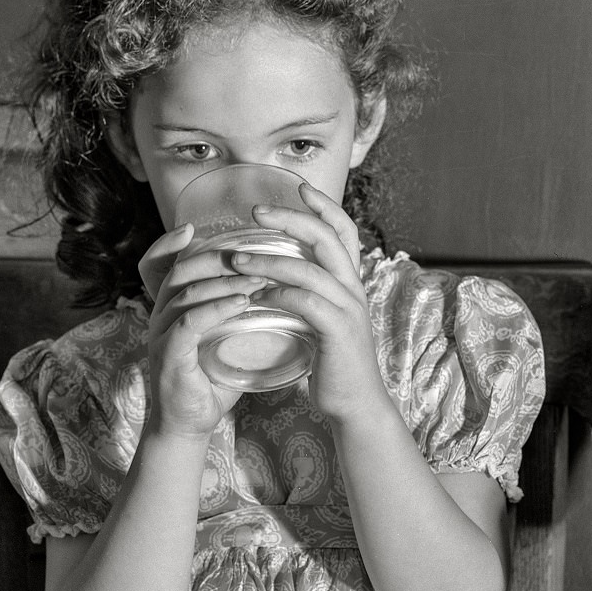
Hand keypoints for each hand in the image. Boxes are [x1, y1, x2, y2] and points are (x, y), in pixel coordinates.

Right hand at [139, 226, 267, 440]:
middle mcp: (160, 314)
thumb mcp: (225, 337)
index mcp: (170, 306)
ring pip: (187, 293)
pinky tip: (243, 304)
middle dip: (217, 257)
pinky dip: (217, 309)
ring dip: (225, 281)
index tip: (195, 227)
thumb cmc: (211, 378)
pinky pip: (189, 323)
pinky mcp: (168, 355)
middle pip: (181, 270)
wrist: (191, 423)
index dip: (170, 243)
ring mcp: (160, 334)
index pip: (161, 264)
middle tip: (252, 252)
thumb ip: (237, 312)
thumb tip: (276, 287)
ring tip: (258, 278)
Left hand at [229, 183, 388, 422]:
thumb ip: (307, 294)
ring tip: (237, 260)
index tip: (299, 187)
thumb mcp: (322, 319)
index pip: (343, 230)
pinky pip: (306, 302)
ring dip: (269, 260)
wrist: (354, 403)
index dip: (324, 206)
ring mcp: (348, 308)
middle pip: (327, 237)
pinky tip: (255, 296)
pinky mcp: (338, 331)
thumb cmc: (331, 361)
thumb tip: (274, 277)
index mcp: (350, 281)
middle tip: (255, 212)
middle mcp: (353, 287)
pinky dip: (278, 295)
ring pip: (309, 269)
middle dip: (290, 219)